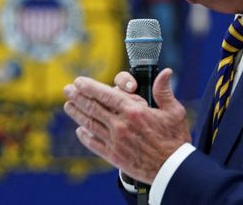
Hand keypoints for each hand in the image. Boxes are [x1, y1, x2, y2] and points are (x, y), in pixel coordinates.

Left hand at [63, 68, 190, 183]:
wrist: (173, 170)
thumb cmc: (175, 139)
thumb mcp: (174, 112)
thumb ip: (164, 91)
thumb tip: (166, 72)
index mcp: (134, 111)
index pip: (105, 94)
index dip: (89, 87)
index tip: (79, 81)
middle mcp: (121, 125)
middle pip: (93, 108)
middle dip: (78, 97)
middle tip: (67, 90)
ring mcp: (115, 141)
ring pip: (90, 124)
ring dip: (77, 114)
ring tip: (68, 106)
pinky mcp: (114, 156)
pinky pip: (94, 144)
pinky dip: (85, 136)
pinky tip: (79, 131)